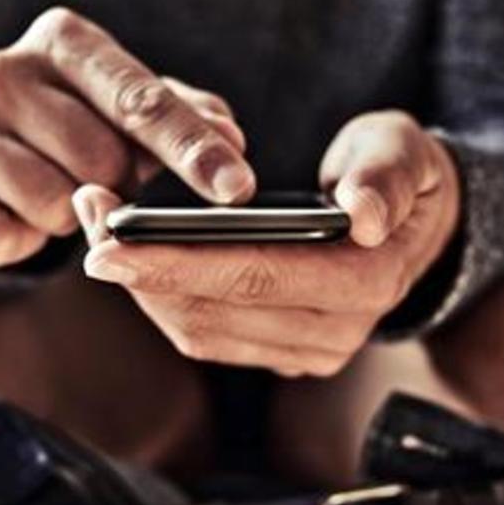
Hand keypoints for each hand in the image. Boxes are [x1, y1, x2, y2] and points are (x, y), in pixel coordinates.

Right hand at [0, 7, 255, 266]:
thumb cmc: (79, 128)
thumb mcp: (134, 112)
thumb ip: (187, 119)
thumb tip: (231, 139)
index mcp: (62, 40)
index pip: (139, 98)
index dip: (193, 149)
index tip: (238, 189)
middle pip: (101, 158)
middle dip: (124, 188)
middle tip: (114, 185)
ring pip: (54, 204)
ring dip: (73, 219)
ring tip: (61, 197)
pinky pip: (2, 239)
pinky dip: (26, 242)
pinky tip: (21, 221)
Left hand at [73, 110, 460, 376]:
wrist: (417, 224)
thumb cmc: (400, 173)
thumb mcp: (404, 152)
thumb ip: (386, 177)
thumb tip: (361, 218)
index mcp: (367, 281)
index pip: (258, 276)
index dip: (177, 261)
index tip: (110, 241)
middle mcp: (336, 331)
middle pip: (215, 311)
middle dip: (141, 269)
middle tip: (86, 218)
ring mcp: (308, 350)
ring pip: (200, 331)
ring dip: (142, 284)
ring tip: (97, 224)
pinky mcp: (282, 352)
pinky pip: (206, 335)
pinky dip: (163, 297)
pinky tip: (132, 255)